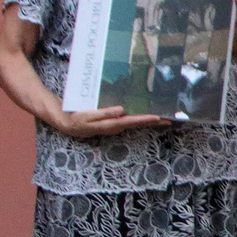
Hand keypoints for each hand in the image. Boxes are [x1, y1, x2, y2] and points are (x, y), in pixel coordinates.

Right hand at [51, 103, 168, 139]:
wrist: (66, 124)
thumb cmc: (77, 118)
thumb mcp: (88, 116)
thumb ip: (104, 114)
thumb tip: (121, 111)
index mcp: (111, 124)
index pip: (133, 121)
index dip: (146, 119)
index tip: (159, 117)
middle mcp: (116, 126)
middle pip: (138, 123)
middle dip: (153, 121)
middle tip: (170, 118)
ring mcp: (115, 125)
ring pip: (135, 122)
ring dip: (148, 120)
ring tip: (163, 115)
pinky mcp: (112, 123)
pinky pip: (129, 120)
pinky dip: (139, 117)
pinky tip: (145, 112)